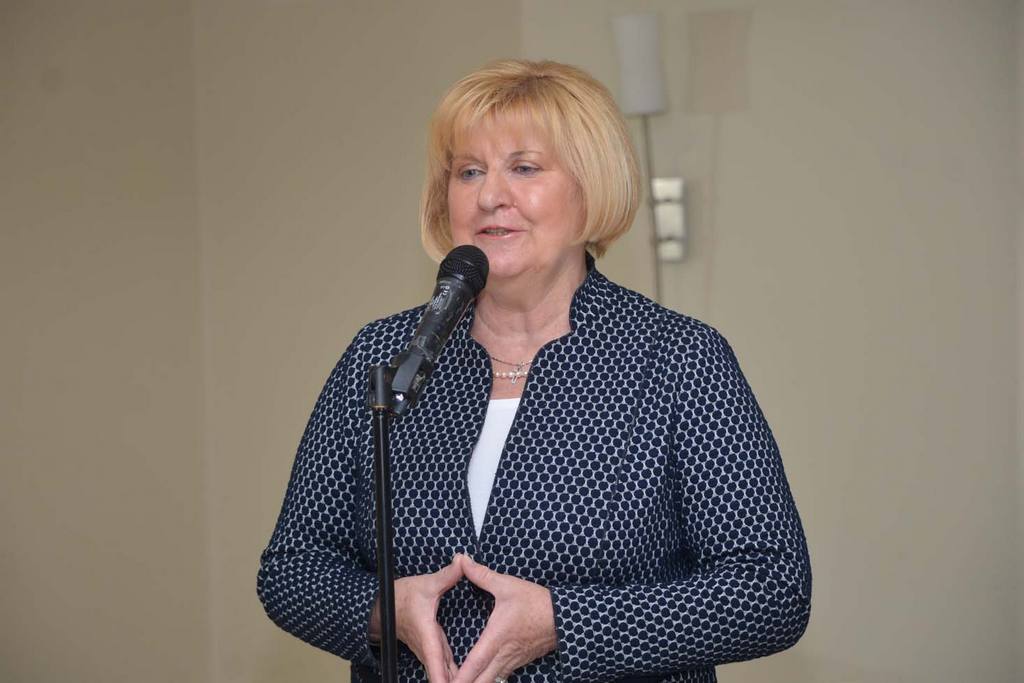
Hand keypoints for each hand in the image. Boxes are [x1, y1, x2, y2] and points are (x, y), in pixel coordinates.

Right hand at [369, 557, 463, 681]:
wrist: (384, 605)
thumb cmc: (403, 596)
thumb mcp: (426, 584)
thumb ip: (447, 576)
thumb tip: (462, 562)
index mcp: (427, 634)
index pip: (436, 663)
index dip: (443, 678)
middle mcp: (427, 646)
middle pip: (440, 674)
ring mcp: (428, 649)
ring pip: (441, 671)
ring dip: (453, 680)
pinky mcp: (431, 648)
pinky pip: (442, 665)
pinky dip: (451, 673)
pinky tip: (463, 679)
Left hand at [452, 554, 556, 682]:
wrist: (564, 617)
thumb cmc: (535, 602)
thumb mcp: (507, 585)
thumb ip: (482, 575)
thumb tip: (462, 560)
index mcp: (496, 637)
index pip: (474, 663)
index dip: (460, 677)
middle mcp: (503, 654)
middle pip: (481, 681)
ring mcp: (512, 661)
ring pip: (491, 682)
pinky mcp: (519, 662)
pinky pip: (500, 677)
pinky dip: (488, 681)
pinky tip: (480, 680)